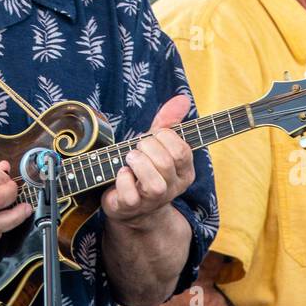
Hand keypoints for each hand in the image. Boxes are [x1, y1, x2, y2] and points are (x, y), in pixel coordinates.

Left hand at [102, 94, 194, 226]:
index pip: (182, 150)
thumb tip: (182, 98)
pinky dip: (123, 178)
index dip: (164, 137)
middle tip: (138, 147)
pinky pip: (130, 194)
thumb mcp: (157, 144)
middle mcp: (172, 188)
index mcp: (184, 172)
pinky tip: (121, 173)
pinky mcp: (132, 207)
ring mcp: (153, 200)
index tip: (153, 136)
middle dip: (147, 147)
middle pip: (166, 163)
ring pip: (154, 183)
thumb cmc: (145, 168)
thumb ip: (168, 122)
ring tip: (129, 157)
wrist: (130, 204)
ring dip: (137, 162)